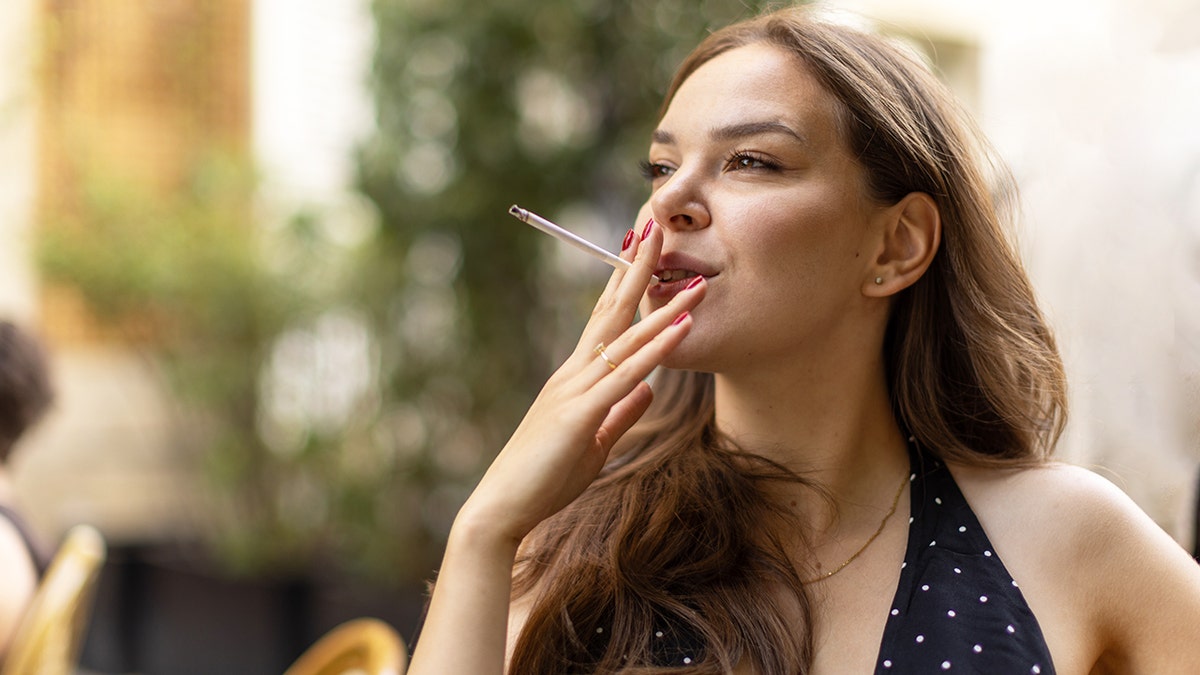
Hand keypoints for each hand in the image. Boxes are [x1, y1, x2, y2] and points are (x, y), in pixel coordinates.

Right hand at [454, 220, 705, 547]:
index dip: (624, 284)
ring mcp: (575, 391)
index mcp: (576, 379)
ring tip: (695, 277)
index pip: (604, 320)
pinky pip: (627, 375)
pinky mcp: (580, 415)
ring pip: (627, 338)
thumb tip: (648, 391)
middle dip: (638, 269)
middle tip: (657, 227)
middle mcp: (574, 374)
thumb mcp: (593, 442)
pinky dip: (657, 348)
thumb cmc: (543, 478)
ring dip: (665, 307)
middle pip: (612, 311)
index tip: (642, 250)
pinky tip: (682, 327)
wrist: (502, 508)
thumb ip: (620, 413)